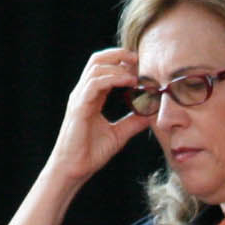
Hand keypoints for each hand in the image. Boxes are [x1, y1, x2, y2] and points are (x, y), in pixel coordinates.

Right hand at [44, 48, 153, 182]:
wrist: (75, 169)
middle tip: (138, 59)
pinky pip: (94, 84)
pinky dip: (112, 78)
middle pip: (97, 60)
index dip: (121, 63)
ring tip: (135, 72)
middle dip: (118, 55)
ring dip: (118, 65)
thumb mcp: (119, 134)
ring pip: (96, 67)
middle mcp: (83, 94)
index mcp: (91, 97)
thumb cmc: (90, 153)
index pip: (103, 69)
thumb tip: (150, 115)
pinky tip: (128, 82)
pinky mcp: (79, 107)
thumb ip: (133, 122)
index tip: (140, 66)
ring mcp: (79, 98)